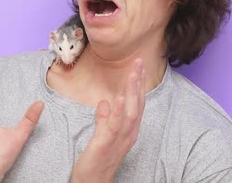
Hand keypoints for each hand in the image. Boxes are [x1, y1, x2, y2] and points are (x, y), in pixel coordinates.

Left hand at [70, 59, 145, 182]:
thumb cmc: (98, 159)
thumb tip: (105, 102)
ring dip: (133, 91)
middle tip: (139, 61)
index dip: (138, 84)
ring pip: (131, 111)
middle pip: (137, 103)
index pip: (136, 103)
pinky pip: (115, 125)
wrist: (92, 182)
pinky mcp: (106, 144)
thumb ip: (104, 119)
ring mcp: (119, 139)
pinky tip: (121, 97)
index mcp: (128, 129)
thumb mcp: (102, 135)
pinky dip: (120, 110)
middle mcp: (129, 133)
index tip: (139, 66)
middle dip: (138, 82)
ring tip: (134, 73)